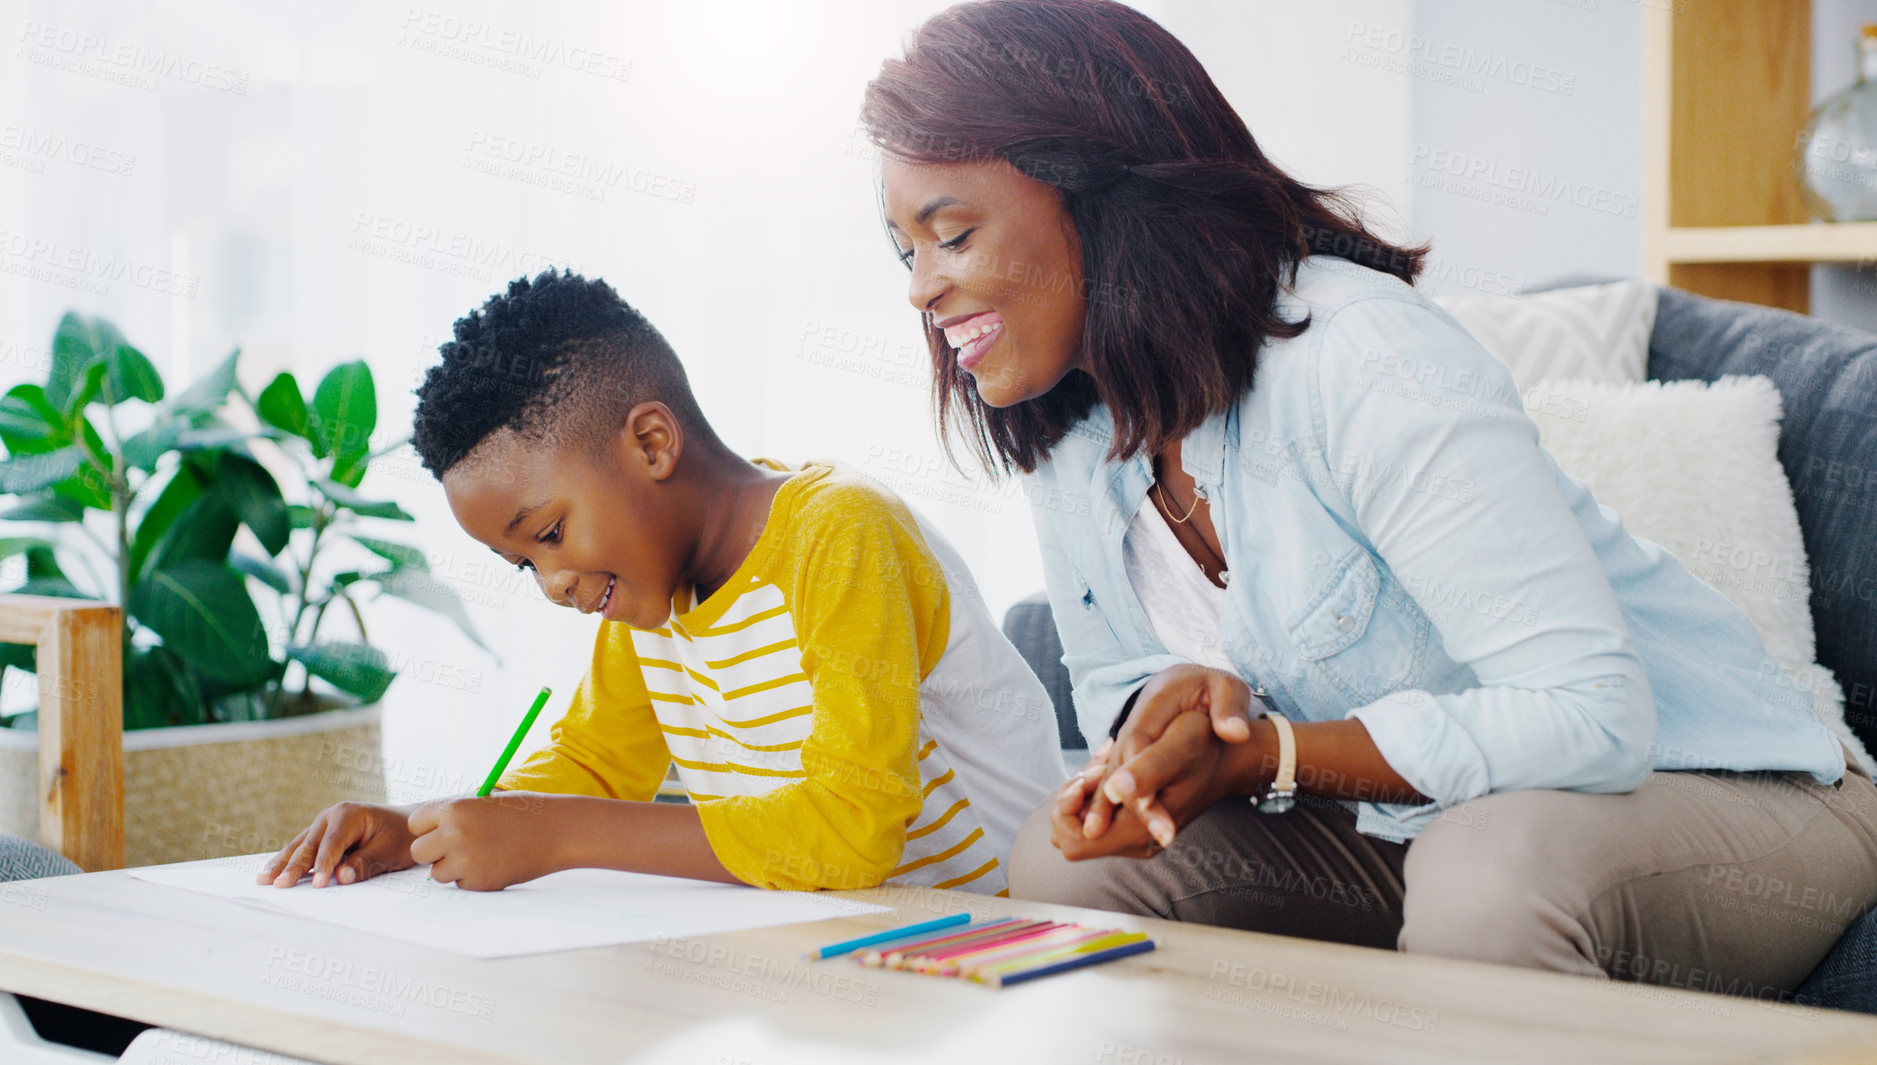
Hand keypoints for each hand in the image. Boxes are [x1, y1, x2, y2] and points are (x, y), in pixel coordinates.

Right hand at [255, 801, 417, 888]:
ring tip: (263, 879)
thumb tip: (340, 878)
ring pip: (299, 846)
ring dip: (282, 863)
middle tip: (278, 885)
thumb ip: (365, 863)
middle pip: (309, 845)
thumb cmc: (401, 835)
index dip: (323, 866)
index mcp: (349, 814)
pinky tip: (272, 872)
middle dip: (293, 866)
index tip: (316, 885)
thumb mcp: (390, 851)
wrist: (408, 823)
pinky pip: (302, 848)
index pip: (331, 844)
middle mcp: (331, 815)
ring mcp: (323, 823)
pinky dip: (288, 860)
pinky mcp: (321, 834)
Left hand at [408, 791, 561, 890]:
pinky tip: (495, 864)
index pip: (416, 823)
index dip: (429, 827)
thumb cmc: (523, 813)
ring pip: (436, 873)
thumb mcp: (484, 803)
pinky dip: (473, 879)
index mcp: (454, 809)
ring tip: (480, 855)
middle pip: (419, 851)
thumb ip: (454, 816)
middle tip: (456, 847)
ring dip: (452, 868)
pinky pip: (461, 884)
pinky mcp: (479, 882)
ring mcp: (466, 860)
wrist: (558, 831)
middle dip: (434, 851)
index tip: (443, 829)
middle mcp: (454, 834)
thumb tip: (427, 833)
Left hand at [1052, 711, 1237, 859]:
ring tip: (1110, 758)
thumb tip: (1113, 791)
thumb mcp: (1177, 746)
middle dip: (1074, 796)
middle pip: (1071, 834)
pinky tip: (1116, 760)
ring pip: (1082, 821)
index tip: (1089, 777)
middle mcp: (1134, 842)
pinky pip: (1097, 812)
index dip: (1068, 808)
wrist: (1230, 755)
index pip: (1073, 841)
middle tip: (1099, 765)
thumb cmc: (1205, 746)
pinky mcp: (1137, 822)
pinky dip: (1097, 786)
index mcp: (1139, 833)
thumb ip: (1145, 772)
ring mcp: (1135, 834)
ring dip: (1086, 788)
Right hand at [1082, 665, 1258, 843]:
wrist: (1189, 686)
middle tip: (1160, 837)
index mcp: (1155, 705)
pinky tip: (1127, 833)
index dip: (1141, 776)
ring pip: (1112, 779)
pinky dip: (1116, 808)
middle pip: (1119, 767)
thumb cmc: (1209, 688)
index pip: (1139, 743)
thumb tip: (1234, 733)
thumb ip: (1229, 707)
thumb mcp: (1225, 687)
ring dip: (1112, 811)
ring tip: (1129, 840)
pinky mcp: (1130, 760)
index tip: (1149, 803)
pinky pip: (1117, 785)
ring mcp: (1128, 744)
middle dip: (1132, 804)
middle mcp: (1134, 727)